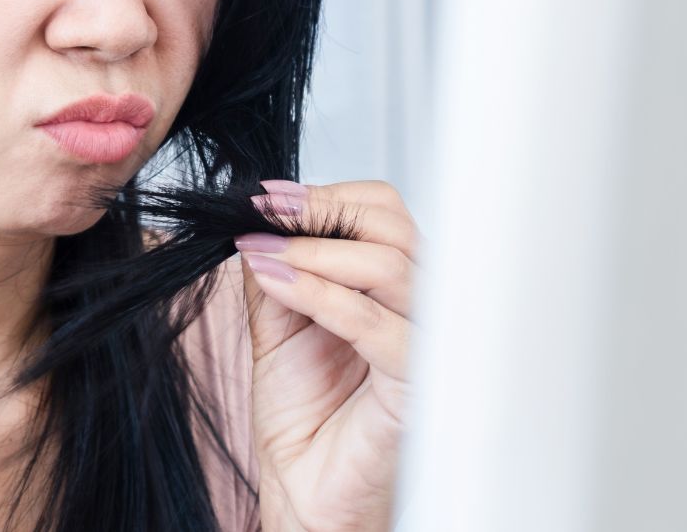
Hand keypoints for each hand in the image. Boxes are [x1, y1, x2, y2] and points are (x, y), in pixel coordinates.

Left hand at [232, 179, 418, 531]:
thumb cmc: (304, 418)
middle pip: (395, 229)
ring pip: (391, 267)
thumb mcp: (278, 323)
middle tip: (264, 212)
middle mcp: (419, 310)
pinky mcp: (416, 386)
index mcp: (395, 288)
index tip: (268, 196)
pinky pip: (374, 325)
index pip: (385, 214)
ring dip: (315, 250)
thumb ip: (277, 269)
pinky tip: (277, 282)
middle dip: (323, 211)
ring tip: (262, 251)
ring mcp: (425, 345)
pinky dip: (320, 295)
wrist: (303, 491)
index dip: (328, 195)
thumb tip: (261, 219)